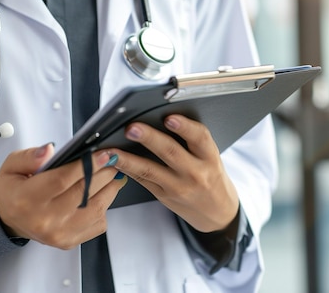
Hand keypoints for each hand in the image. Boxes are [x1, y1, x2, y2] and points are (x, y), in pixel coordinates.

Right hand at [0, 144, 126, 248]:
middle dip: (103, 173)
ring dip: (109, 189)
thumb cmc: (13, 190)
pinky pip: (97, 224)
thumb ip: (30, 156)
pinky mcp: (69, 241)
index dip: (86, 165)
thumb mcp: (12, 165)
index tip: (102, 154)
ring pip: (95, 210)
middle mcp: (44, 220)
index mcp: (27, 199)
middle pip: (83, 194)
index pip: (62, 180)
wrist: (9, 218)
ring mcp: (58, 234)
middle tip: (112, 160)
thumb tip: (49, 150)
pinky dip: (105, 206)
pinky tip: (102, 193)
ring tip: (111, 174)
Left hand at [111, 115, 238, 232]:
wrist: (217, 213)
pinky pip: (142, 180)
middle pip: (170, 152)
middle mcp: (195, 173)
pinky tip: (114, 161)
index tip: (169, 117)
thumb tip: (161, 117)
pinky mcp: (164, 195)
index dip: (184, 127)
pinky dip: (127, 168)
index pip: (200, 138)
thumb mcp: (211, 157)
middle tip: (132, 127)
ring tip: (112, 150)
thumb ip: (192, 141)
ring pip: (150, 170)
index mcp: (210, 157)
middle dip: (149, 138)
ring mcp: (178, 186)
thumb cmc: (211, 177)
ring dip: (128, 158)